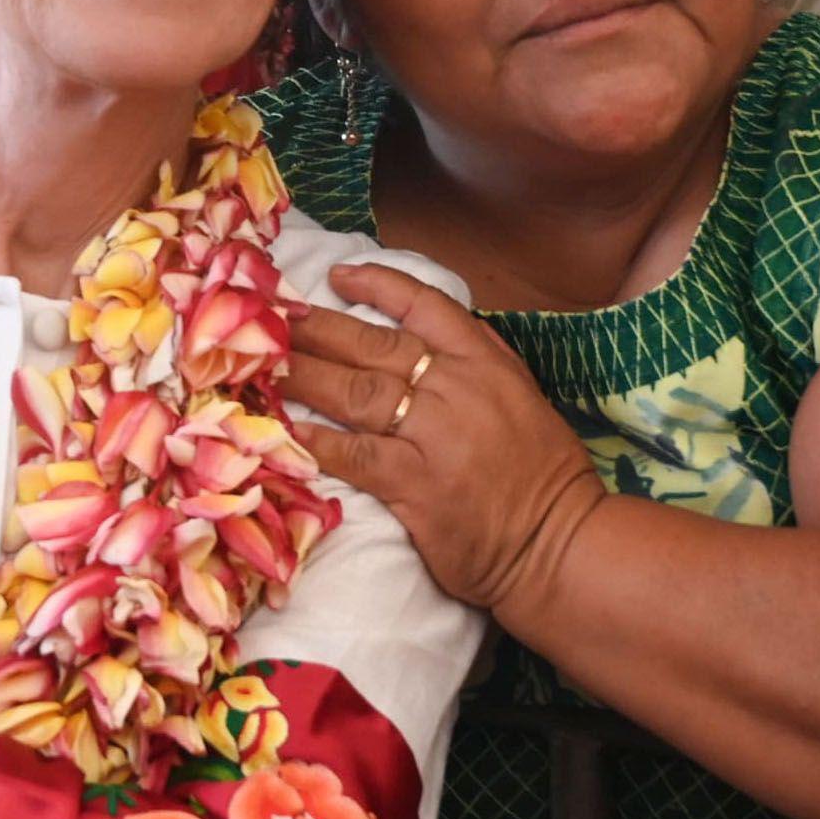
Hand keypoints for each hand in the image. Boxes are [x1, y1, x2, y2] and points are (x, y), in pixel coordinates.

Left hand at [279, 264, 608, 615]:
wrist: (560, 542)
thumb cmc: (542, 475)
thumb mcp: (520, 396)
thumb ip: (474, 362)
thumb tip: (420, 337)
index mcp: (484, 362)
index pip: (425, 305)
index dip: (376, 285)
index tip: (336, 277)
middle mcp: (457, 388)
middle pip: (373, 344)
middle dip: (316, 329)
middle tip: (268, 318)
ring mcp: (436, 435)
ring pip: (355, 392)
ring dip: (303, 376)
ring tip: (260, 365)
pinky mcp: (416, 484)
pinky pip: (354, 453)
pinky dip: (317, 440)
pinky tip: (283, 429)